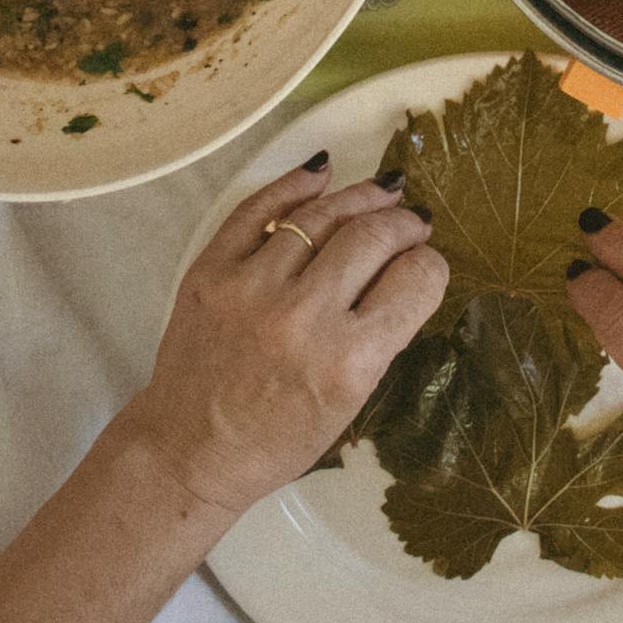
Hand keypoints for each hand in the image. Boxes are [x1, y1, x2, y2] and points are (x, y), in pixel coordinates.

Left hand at [123, 155, 448, 514]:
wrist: (191, 450)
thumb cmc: (278, 438)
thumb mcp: (351, 402)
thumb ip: (380, 334)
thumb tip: (404, 265)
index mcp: (349, 361)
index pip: (416, 280)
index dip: (431, 263)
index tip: (426, 261)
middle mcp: (302, 318)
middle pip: (373, 236)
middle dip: (403, 223)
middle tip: (411, 223)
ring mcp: (252, 288)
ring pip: (322, 214)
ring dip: (362, 196)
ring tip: (382, 193)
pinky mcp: (211, 271)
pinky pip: (260, 209)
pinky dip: (295, 184)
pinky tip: (322, 172)